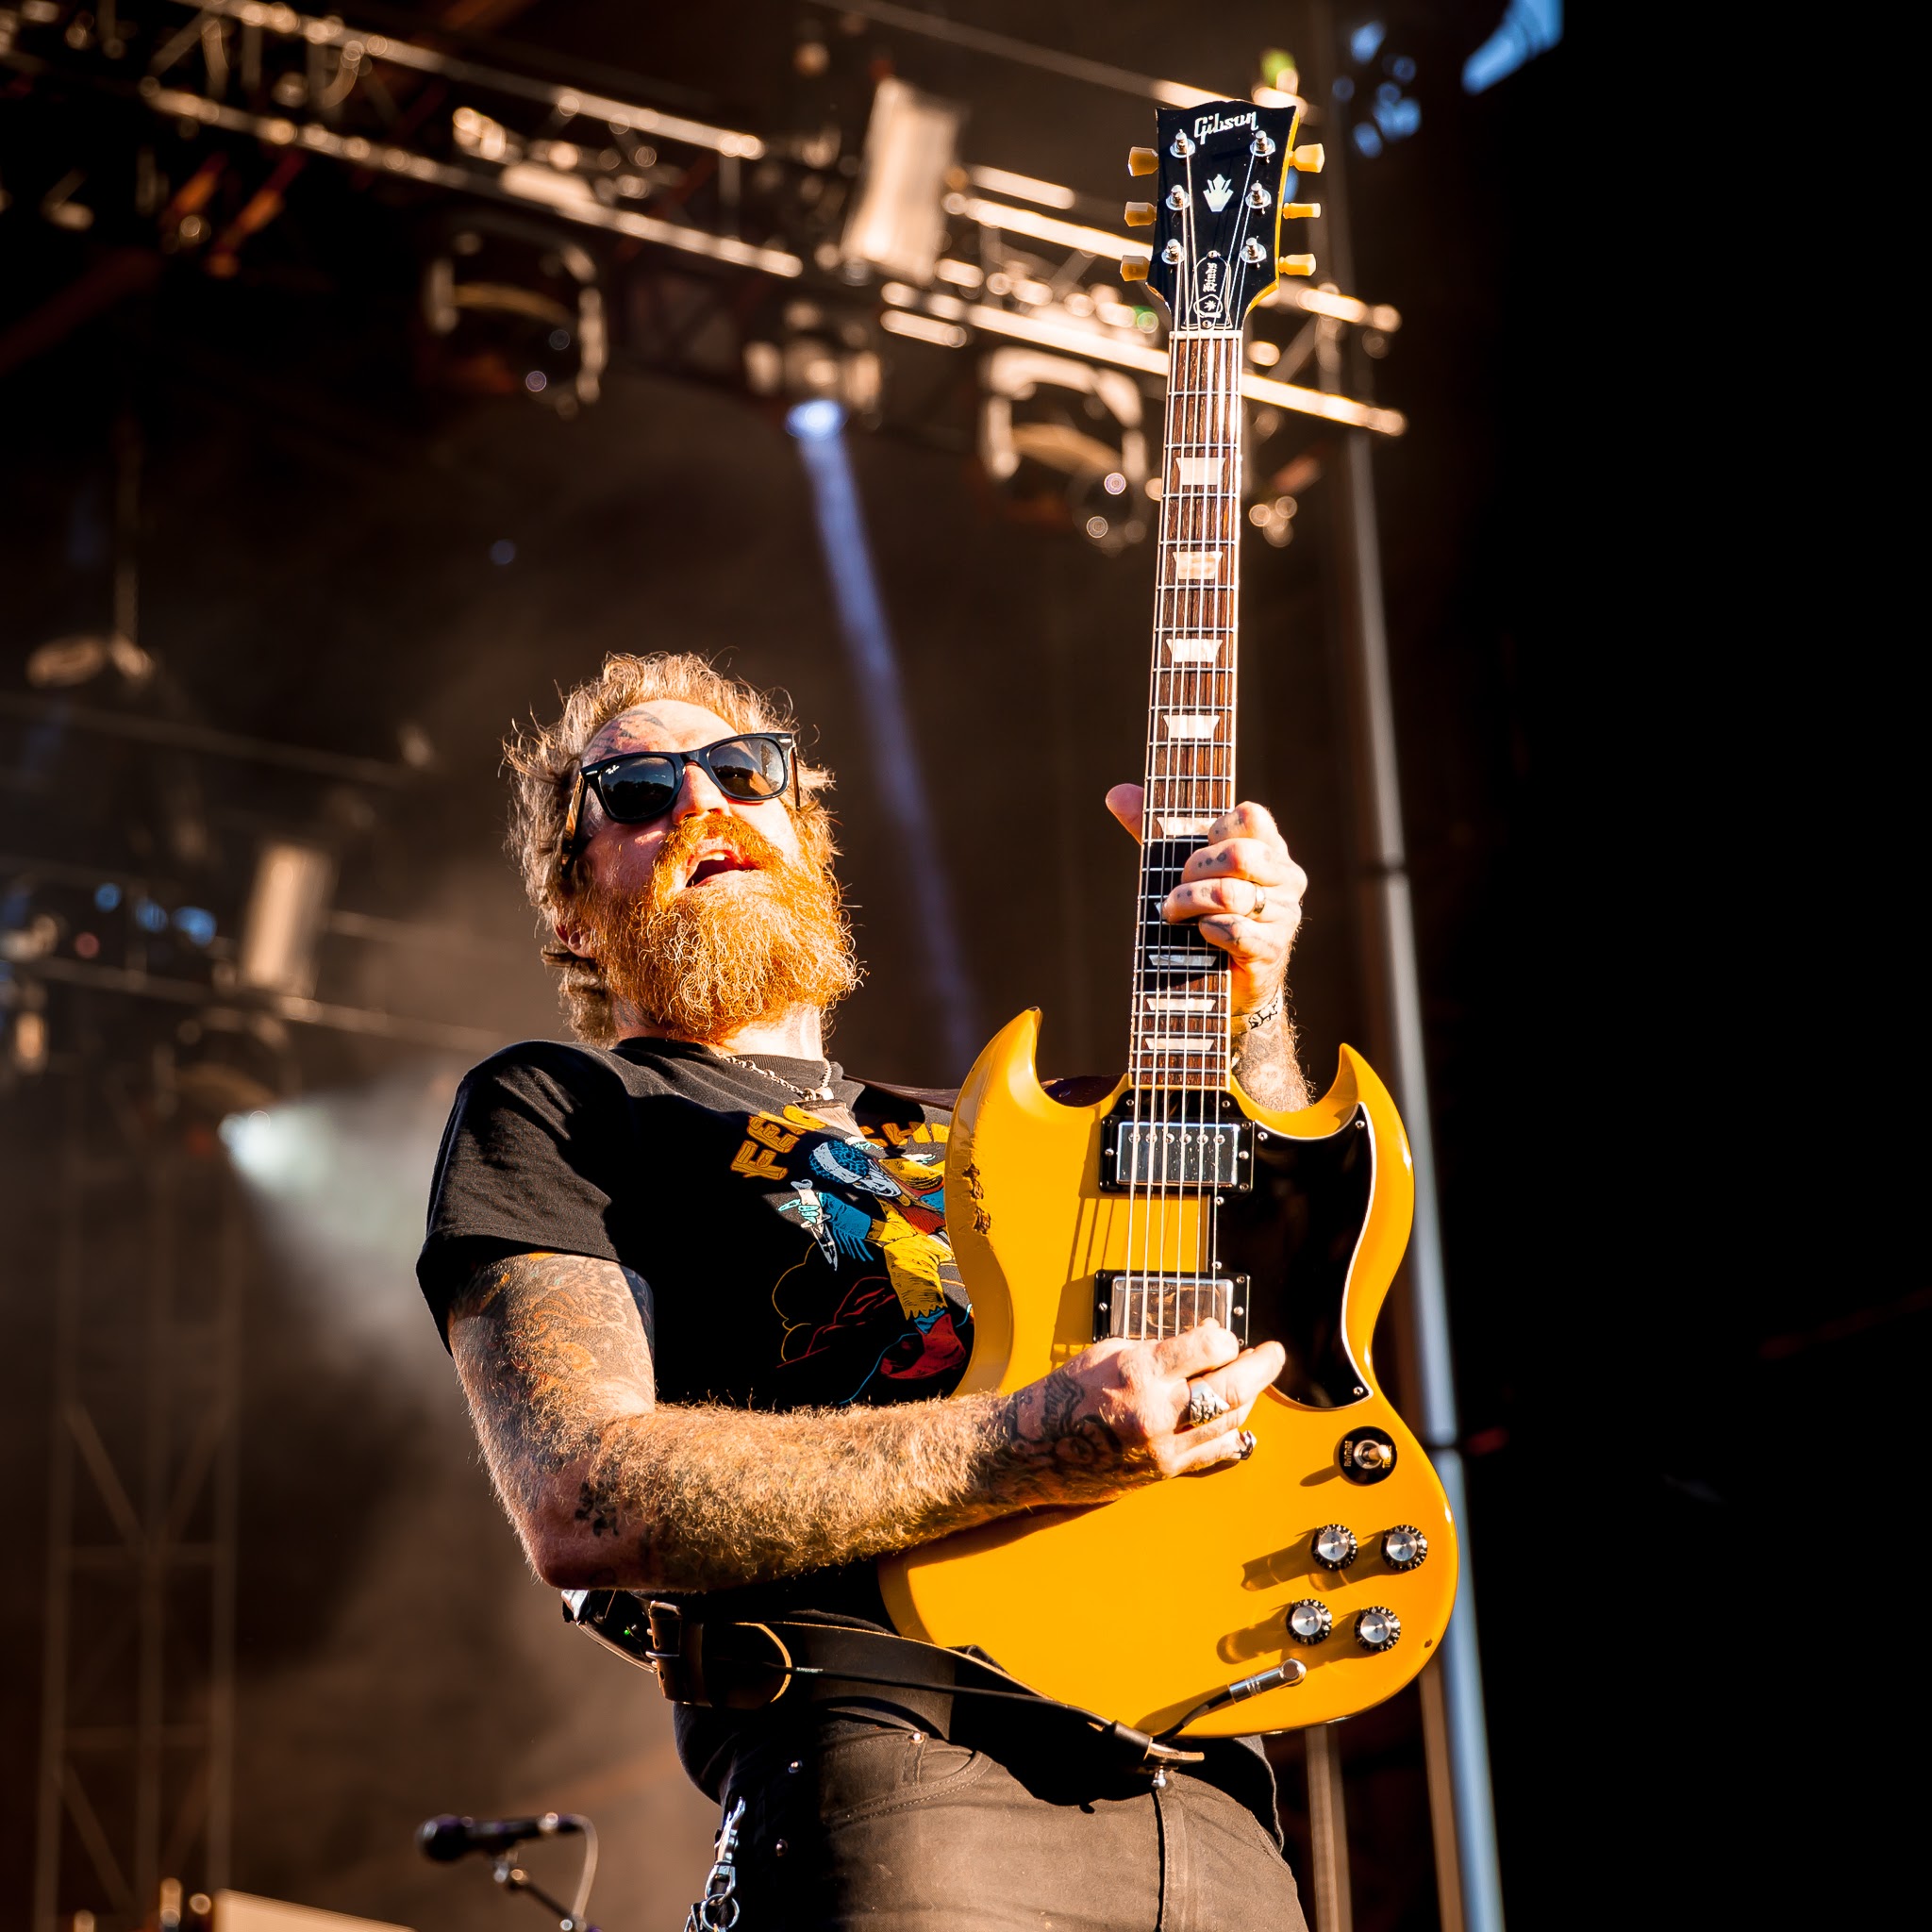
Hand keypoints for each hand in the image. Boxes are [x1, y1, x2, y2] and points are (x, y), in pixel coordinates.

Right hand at [1001, 1320, 1286, 1500]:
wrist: (1032, 1449)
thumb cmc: (1063, 1395)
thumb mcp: (1108, 1352)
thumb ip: (1159, 1347)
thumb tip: (1204, 1340)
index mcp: (1138, 1371)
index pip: (1209, 1348)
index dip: (1226, 1339)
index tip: (1226, 1336)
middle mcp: (1155, 1411)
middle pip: (1231, 1388)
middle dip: (1261, 1367)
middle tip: (1272, 1355)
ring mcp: (1162, 1446)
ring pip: (1230, 1421)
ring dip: (1247, 1398)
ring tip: (1249, 1382)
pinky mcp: (1163, 1471)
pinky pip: (1214, 1453)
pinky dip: (1233, 1434)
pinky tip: (1239, 1421)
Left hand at [1106, 784, 1306, 1016]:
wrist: (1224, 978)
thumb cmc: (1204, 910)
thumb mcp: (1179, 865)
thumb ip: (1152, 828)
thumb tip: (1115, 793)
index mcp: (1269, 847)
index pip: (1251, 815)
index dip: (1214, 829)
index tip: (1199, 849)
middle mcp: (1286, 876)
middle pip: (1238, 854)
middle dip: (1193, 870)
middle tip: (1177, 885)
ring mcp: (1284, 913)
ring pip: (1229, 894)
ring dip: (1188, 902)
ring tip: (1174, 913)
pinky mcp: (1272, 948)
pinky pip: (1233, 930)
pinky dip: (1206, 930)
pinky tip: (1200, 933)